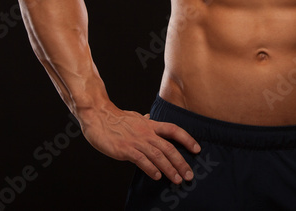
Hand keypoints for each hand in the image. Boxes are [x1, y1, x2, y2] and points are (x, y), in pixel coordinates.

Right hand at [79, 103, 200, 183]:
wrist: (97, 116)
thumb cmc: (115, 118)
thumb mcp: (133, 117)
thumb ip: (143, 120)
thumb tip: (149, 117)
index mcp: (150, 124)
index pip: (174, 130)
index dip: (187, 139)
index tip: (197, 149)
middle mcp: (146, 132)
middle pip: (169, 147)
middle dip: (181, 162)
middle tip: (189, 175)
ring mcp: (136, 141)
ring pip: (158, 155)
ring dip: (169, 169)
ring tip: (177, 179)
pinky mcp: (125, 149)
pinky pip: (141, 160)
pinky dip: (150, 168)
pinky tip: (157, 176)